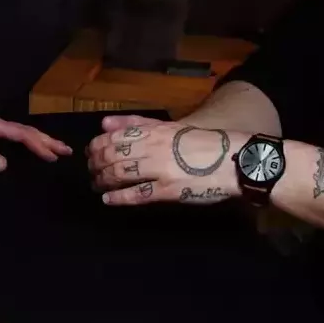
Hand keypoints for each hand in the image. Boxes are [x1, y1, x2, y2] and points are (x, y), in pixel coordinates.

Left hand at [0, 104, 72, 171]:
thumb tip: (5, 165)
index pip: (21, 133)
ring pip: (19, 132)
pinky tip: (29, 147)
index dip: (39, 144)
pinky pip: (11, 135)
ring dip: (37, 140)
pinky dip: (24, 141)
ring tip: (55, 149)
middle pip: (24, 131)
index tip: (55, 154)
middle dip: (46, 140)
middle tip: (66, 151)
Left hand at [85, 114, 244, 205]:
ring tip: (96, 185)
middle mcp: (153, 147)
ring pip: (120, 174)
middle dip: (96, 164)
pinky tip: (108, 200)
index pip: (114, 136)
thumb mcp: (170, 128)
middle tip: (90, 171)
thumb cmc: (203, 143)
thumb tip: (104, 123)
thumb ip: (137, 124)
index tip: (90, 152)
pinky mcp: (167, 190)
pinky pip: (136, 194)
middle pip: (113, 155)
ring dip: (102, 180)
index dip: (97, 145)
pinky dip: (118, 197)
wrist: (233, 160)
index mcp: (154, 130)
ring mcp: (159, 169)